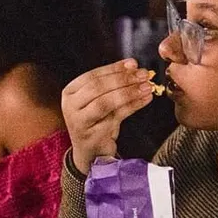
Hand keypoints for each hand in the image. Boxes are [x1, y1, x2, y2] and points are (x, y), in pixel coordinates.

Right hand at [62, 59, 153, 174]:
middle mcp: (71, 106)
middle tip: (143, 75)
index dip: (114, 68)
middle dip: (123, 79)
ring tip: (147, 87)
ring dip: (129, 92)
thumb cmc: (97, 122)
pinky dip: (133, 106)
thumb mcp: (99, 99)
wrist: (91, 153)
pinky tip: (145, 99)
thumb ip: (112, 83)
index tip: (133, 64)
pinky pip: (116, 117)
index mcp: (70, 92)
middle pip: (98, 87)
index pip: (93, 75)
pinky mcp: (93, 135)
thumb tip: (133, 66)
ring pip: (106, 102)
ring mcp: (79, 122)